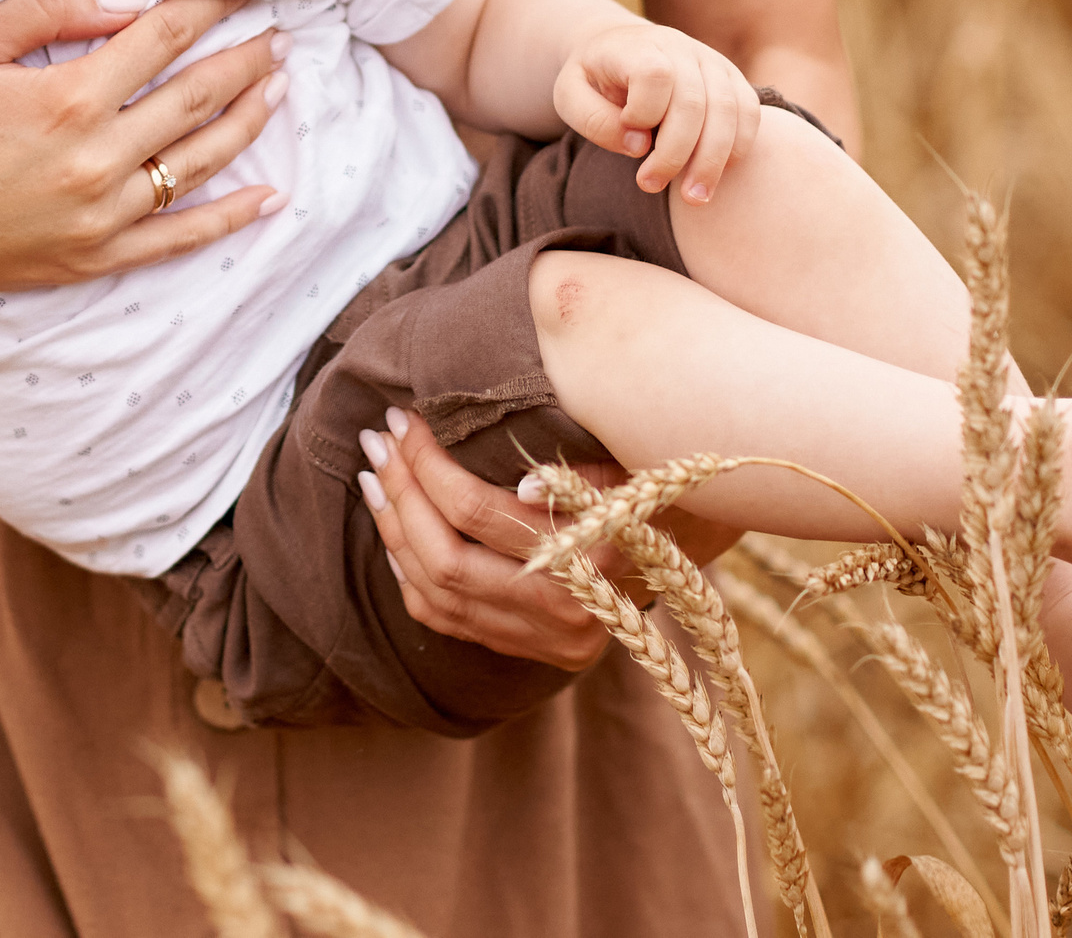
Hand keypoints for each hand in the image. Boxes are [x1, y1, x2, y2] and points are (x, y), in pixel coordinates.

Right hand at [0, 0, 286, 322]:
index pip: (161, 36)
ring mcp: (102, 215)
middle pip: (196, 96)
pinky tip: (269, 197)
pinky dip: (230, 218)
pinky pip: (179, 238)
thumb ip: (47, 13)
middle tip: (279, 33)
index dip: (204, 6)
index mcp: (68, 99)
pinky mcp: (93, 257)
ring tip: (280, 87)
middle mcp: (97, 159)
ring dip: (249, 120)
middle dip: (244, 58)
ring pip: (200, 161)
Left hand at [357, 408, 738, 666]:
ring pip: (438, 594)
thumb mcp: (632, 461)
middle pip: (448, 560)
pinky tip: (395, 528)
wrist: (696, 532)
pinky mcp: (534, 651)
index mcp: (595, 559)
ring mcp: (548, 641)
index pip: (480, 514)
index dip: (429, 464)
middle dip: (401, 494)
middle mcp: (570, 613)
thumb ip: (578, 474)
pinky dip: (410, 573)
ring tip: (376, 476)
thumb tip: (519, 485)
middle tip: (378, 440)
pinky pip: (449, 619)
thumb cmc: (659, 476)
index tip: (405, 419)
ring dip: (395, 531)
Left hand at [552, 20, 761, 202]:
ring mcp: (711, 61)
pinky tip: (715, 175)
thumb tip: (639, 145)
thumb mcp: (569, 96)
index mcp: (638, 46)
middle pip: (694, 102)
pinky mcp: (731, 79)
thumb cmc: (592, 80)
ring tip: (693, 198)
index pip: (655, 75)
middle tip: (650, 186)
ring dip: (712, 160)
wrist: (619, 48)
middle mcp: (681, 48)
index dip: (644, 112)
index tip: (627, 132)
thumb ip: (594, 120)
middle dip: (675, 154)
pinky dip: (737, 147)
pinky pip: (749, 113)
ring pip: (728, 110)